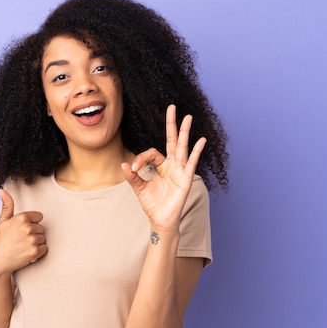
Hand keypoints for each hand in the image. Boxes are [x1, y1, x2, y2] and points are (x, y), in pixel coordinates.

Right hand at [0, 189, 47, 275]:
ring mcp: (32, 240)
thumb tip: (2, 190)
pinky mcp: (35, 252)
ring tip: (24, 246)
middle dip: (34, 233)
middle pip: (41, 228)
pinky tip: (28, 251)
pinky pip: (45, 248)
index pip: (39, 217)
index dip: (32, 223)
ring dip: (36, 242)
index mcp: (22, 218)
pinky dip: (38, 251)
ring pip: (43, 238)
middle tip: (22, 239)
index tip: (23, 229)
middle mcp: (28, 228)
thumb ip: (7, 204)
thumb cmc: (1, 240)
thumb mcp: (3, 221)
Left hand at [121, 105, 205, 231]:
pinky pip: (192, 162)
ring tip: (188, 117)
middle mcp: (172, 165)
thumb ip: (133, 176)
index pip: (152, 153)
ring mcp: (180, 170)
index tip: (134, 169)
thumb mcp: (139, 188)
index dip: (141, 158)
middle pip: (172, 140)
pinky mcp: (186, 178)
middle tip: (172, 106)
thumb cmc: (152, 204)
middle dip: (172, 124)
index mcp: (161, 166)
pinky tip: (202, 140)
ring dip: (185, 132)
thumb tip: (124, 164)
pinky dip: (197, 151)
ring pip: (182, 147)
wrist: (161, 220)